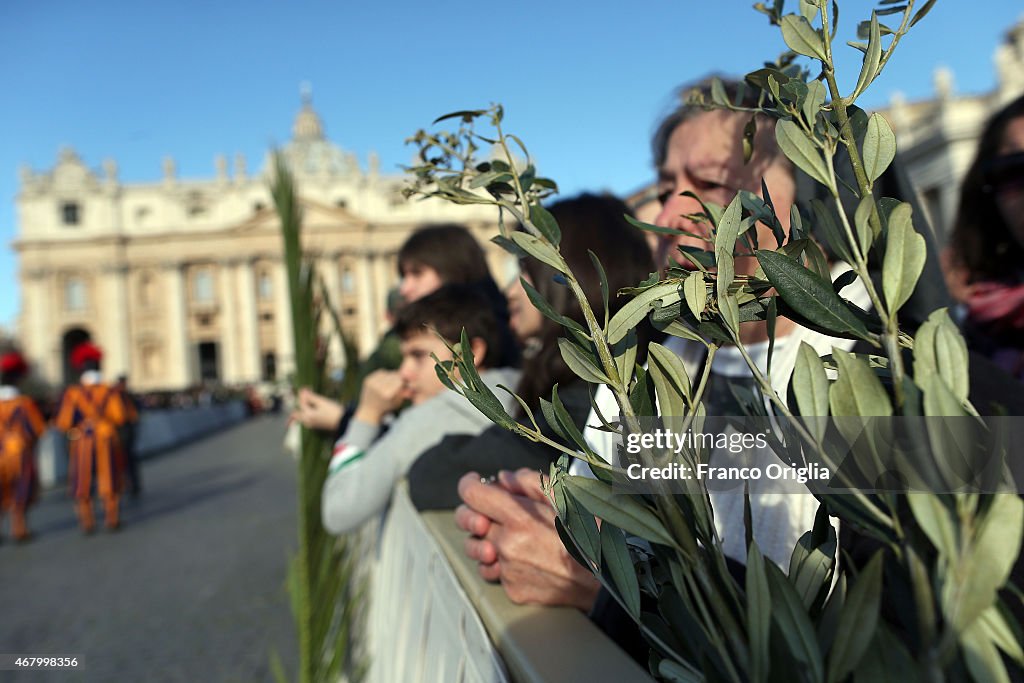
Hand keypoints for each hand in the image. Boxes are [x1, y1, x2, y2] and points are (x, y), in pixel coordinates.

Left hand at [290, 388, 344, 431]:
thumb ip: (311, 397)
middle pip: (298, 411)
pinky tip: (313, 405)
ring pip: (302, 415)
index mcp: (308, 415)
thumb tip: (302, 391)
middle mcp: (307, 421)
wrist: (343, 421)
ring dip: (304, 406)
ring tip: (310, 397)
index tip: (305, 387)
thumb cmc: (333, 411)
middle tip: (305, 393)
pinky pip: (307, 418)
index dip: (302, 394)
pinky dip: (308, 411)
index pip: (301, 403)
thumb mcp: (322, 402)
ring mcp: (311, 424)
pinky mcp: (316, 425)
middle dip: (301, 402)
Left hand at [353, 370, 406, 424]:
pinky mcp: (367, 379)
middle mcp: (378, 388)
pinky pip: (381, 373)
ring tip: (391, 384)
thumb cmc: (387, 406)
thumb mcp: (398, 401)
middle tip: (399, 383)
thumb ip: (405, 392)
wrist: (369, 409)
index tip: (405, 384)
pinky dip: (384, 376)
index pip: (400, 381)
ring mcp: (372, 383)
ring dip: (391, 376)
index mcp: (387, 394)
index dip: (404, 381)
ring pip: (388, 373)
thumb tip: (411, 382)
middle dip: (398, 378)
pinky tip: (384, 382)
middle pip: (394, 376)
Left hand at [456, 469, 600, 611]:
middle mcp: (507, 545)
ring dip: (484, 539)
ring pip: (477, 549)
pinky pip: (494, 571)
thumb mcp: (567, 497)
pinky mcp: (512, 590)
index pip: (472, 494)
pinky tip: (515, 557)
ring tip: (501, 536)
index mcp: (520, 518)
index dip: (470, 483)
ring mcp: (508, 570)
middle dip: (474, 511)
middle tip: (485, 512)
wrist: (604, 582)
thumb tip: (504, 479)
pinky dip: (500, 562)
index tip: (476, 481)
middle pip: (469, 521)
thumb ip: (530, 482)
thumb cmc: (590, 536)